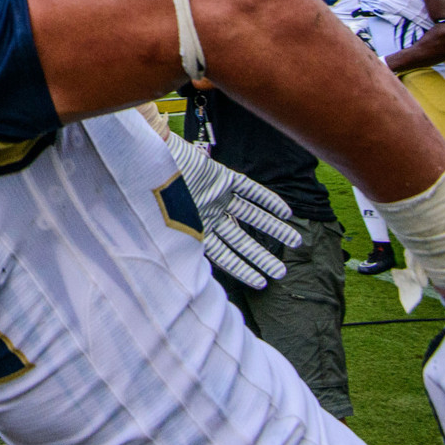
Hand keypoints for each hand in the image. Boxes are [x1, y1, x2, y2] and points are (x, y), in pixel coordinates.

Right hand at [163, 130, 298, 286]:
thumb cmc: (153, 198)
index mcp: (195, 230)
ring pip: (251, 216)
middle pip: (241, 239)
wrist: (148, 161)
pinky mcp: (222, 176)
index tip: (262, 283)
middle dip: (262, 256)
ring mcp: (216, 196)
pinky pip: (250, 190)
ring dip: (273, 228)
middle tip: (281, 272)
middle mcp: (208, 215)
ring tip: (296, 241)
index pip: (225, 255)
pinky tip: (286, 211)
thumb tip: (193, 282)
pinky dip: (267, 199)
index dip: (244, 269)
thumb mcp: (170, 232)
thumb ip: (185, 253)